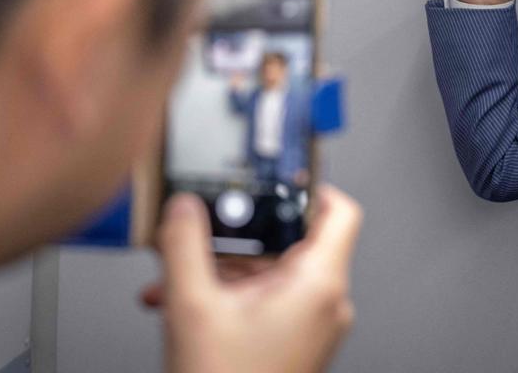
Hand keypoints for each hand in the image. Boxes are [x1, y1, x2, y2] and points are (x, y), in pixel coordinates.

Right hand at [147, 185, 361, 372]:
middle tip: (204, 228)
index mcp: (318, 284)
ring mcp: (311, 326)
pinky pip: (264, 300)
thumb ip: (184, 243)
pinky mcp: (294, 344)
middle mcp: (325, 303)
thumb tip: (183, 206)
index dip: (309, 183)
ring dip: (222, 266)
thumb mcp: (192, 304)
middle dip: (238, 233)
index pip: (339, 209)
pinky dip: (228, 292)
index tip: (277, 172)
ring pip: (270, 271)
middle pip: (292, 239)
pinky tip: (182, 299)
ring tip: (178, 271)